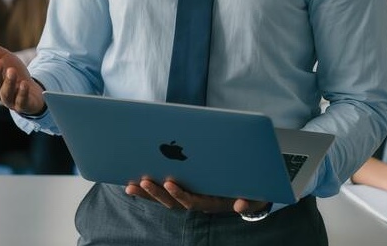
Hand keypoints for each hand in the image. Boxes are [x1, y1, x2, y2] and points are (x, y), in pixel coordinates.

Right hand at [0, 25, 44, 114]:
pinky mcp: (22, 105)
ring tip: (12, 71)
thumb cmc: (12, 72)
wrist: (30, 89)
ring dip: (8, 83)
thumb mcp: (1, 56)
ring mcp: (9, 99)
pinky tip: (24, 84)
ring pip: (5, 93)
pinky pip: (20, 102)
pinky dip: (22, 94)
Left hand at [124, 177, 267, 214]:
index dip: (180, 194)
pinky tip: (134, 183)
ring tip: (131, 185)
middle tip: (142, 181)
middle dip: (156, 192)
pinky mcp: (183, 190)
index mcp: (211, 202)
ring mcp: (188, 197)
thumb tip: (242, 205)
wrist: (249, 194)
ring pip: (164, 198)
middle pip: (173, 201)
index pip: (193, 201)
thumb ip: (250, 202)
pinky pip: (163, 192)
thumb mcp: (255, 197)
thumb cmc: (250, 192)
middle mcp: (197, 202)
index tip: (169, 183)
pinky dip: (149, 189)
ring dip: (148, 192)